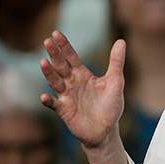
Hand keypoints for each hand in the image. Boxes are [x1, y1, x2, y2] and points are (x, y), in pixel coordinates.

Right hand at [40, 31, 125, 148]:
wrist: (106, 130)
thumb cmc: (110, 106)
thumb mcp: (116, 82)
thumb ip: (116, 62)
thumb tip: (121, 41)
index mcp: (83, 74)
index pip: (71, 56)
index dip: (64, 45)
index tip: (55, 33)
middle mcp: (72, 83)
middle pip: (61, 66)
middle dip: (54, 54)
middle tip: (47, 41)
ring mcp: (66, 96)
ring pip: (55, 82)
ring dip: (49, 73)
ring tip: (43, 62)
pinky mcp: (64, 111)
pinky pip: (54, 104)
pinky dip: (48, 101)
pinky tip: (44, 96)